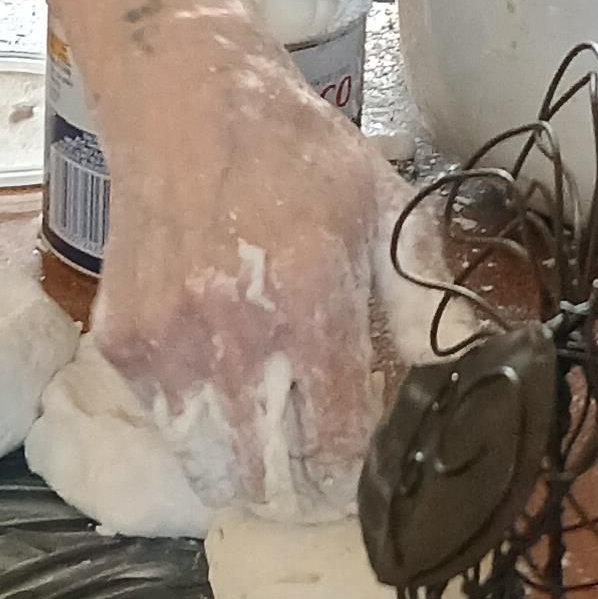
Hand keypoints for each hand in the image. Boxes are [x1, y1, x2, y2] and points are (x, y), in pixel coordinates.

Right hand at [90, 23, 406, 510]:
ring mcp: (165, 341)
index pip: (334, 441)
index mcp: (309, 297)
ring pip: (208, 466)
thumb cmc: (295, 155)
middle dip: (302, 497)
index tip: (371, 473)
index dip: (357, 474)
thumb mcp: (383, 208)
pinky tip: (226, 400)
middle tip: (324, 488)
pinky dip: (197, 430)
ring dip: (245, 478)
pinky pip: (165, 424)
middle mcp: (230, 330)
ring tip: (275, 463)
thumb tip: (476, 375)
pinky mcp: (121, 342)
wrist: (183, 101)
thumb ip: (423, 303)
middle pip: (266, 478)